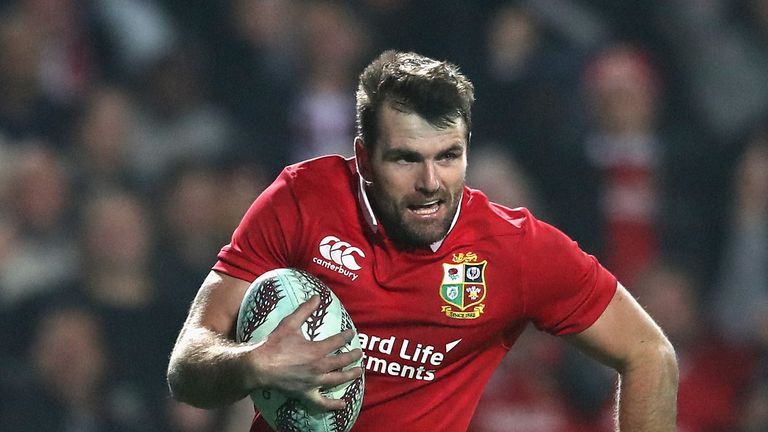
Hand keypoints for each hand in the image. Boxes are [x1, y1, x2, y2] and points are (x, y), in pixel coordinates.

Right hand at [247, 296, 363, 410]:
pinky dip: (334, 405)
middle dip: (353, 355)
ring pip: (338, 380)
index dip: (346, 336)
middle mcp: (319, 367)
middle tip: (359, 352)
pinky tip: (343, 404)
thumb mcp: (290, 323)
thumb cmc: (274, 344)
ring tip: (359, 371)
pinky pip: (323, 402)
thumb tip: (316, 297)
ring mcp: (314, 382)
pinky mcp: (307, 393)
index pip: (338, 341)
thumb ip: (305, 310)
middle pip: (342, 361)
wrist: (259, 366)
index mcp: (317, 350)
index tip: (351, 333)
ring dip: (351, 375)